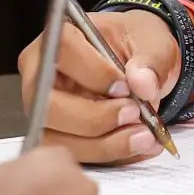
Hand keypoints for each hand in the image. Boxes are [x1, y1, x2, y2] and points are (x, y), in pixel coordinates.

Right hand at [17, 7, 181, 165]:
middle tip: (134, 115)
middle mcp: (41, 75)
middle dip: (94, 119)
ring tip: (143, 137)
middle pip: (48, 106)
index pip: (60, 52)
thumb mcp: (153, 42)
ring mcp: (45, 111)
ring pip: (58, 140)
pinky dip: (110, 155)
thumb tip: (143, 83)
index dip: (93, 73)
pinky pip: (75, 156)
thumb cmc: (135, 47)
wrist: (137, 68)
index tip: (126, 87)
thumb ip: (151, 60)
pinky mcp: (57, 137)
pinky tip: (138, 147)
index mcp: (59, 38)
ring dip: (103, 145)